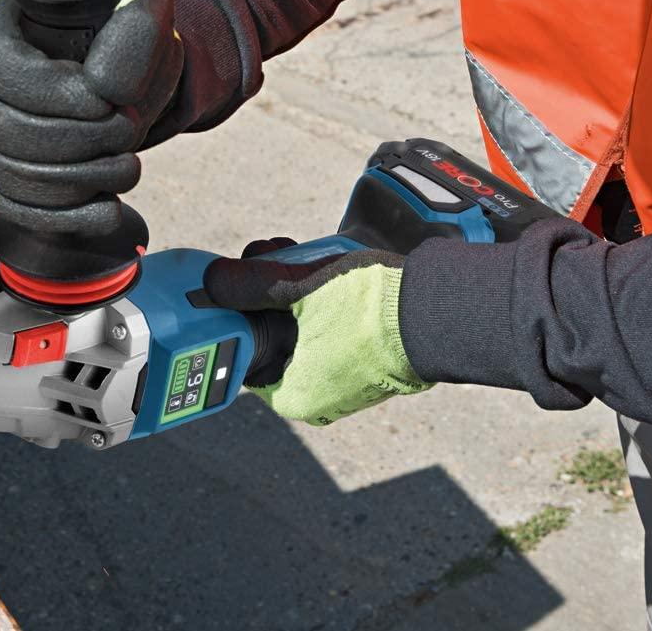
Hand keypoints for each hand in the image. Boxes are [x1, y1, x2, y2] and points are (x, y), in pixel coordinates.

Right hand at [0, 0, 180, 233]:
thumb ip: (136, 31)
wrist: (112, 59)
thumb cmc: (120, 24)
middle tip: (128, 133)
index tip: (108, 103)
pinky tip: (108, 208)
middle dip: (75, 141)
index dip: (55, 95)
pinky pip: (10, 204)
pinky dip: (63, 216)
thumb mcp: (141, 6)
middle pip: (0, 126)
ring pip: (4, 172)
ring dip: (76, 181)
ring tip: (128, 167)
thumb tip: (109, 92)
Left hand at [204, 239, 431, 425]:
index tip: (237, 281)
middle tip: (270, 256)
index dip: (236, 312)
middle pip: (272, 334)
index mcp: (294, 394)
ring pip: (301, 326)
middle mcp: (319, 396)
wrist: (438, 311)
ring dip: (294, 289)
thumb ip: (249, 285)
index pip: (244, 354)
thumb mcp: (297, 289)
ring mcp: (346, 379)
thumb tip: (213, 281)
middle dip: (266, 291)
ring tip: (297, 254)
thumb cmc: (368, 311)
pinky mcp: (369, 359)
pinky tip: (323, 267)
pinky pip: (331, 327)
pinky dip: (322, 299)